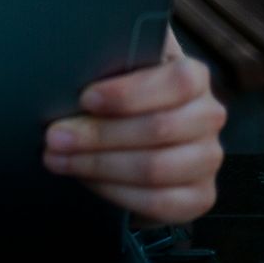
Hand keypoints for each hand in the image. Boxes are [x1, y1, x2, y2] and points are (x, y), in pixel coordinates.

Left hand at [43, 34, 224, 224]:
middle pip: (158, 129)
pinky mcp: (200, 195)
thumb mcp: (118, 68)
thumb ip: (111, 60)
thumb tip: (77, 64)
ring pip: (155, 168)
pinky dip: (115, 191)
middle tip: (55, 135)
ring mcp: (208, 158)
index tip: (86, 99)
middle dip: (98, 134)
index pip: (177, 82)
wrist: (136, 135)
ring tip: (58, 158)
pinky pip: (159, 202)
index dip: (129, 93)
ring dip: (99, 165)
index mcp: (193, 76)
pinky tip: (87, 179)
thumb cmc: (122, 94)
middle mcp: (208, 116)